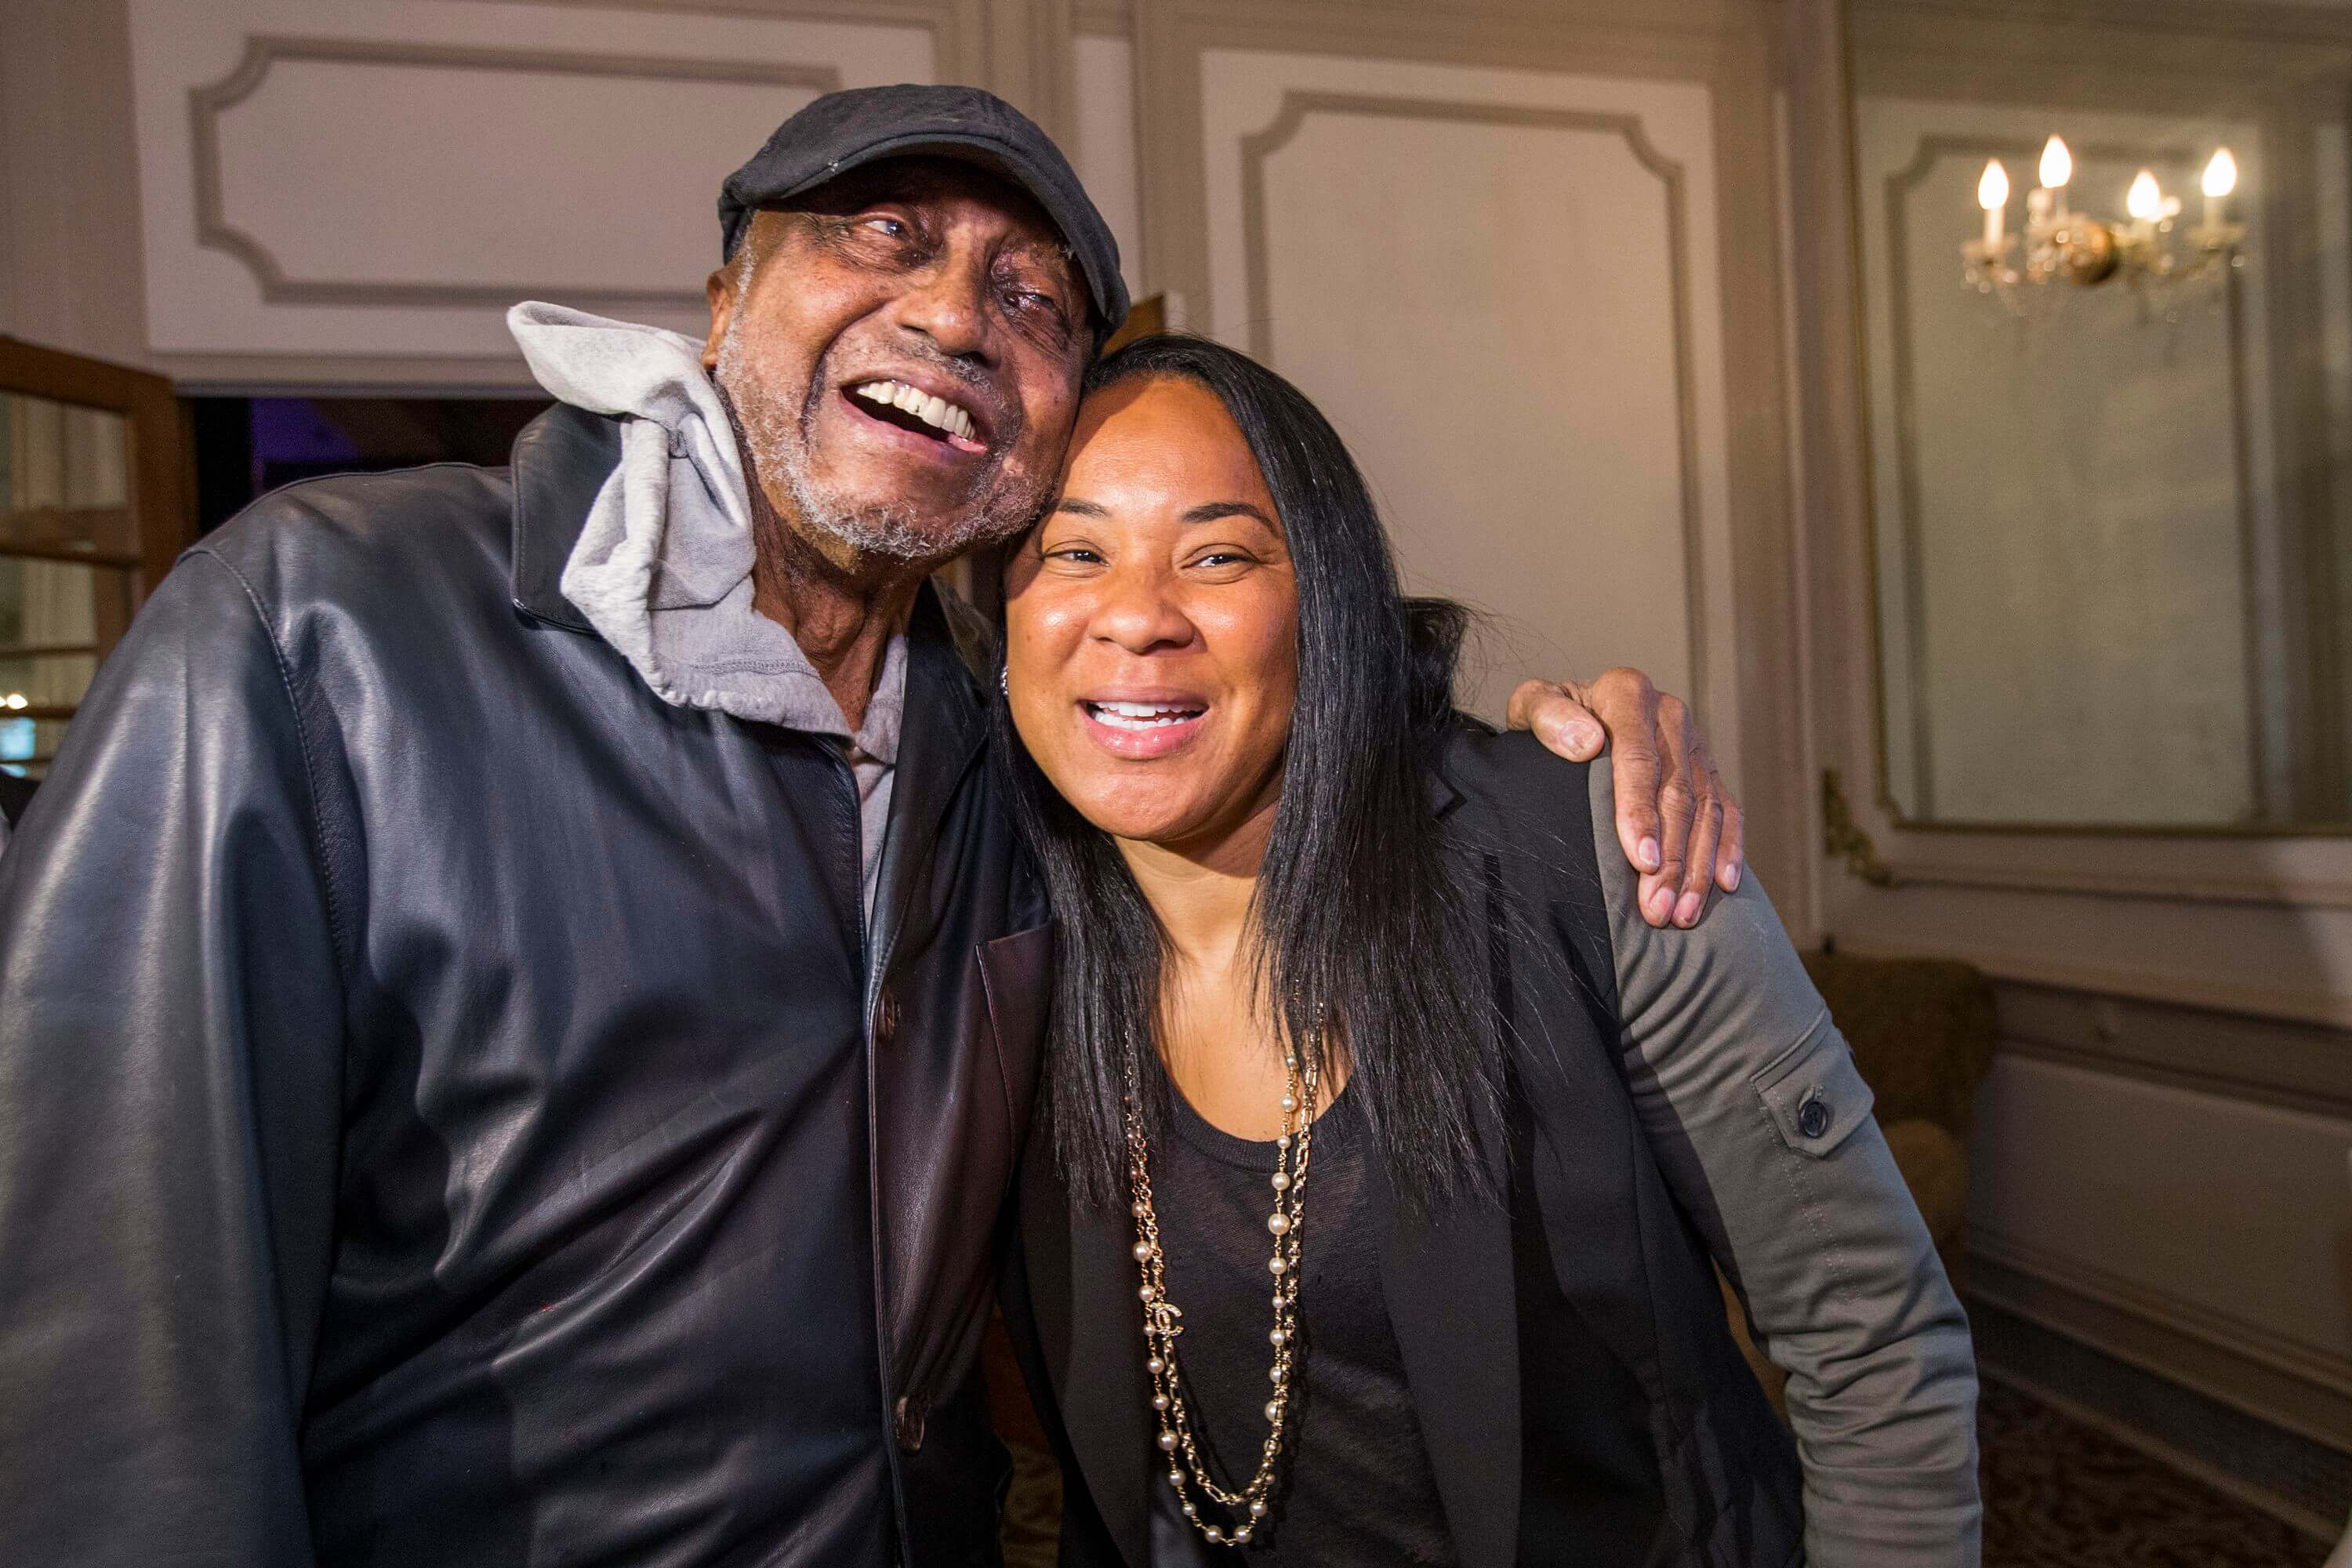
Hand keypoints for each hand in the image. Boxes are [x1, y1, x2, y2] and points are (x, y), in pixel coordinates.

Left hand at [1506, 670, 1742, 928]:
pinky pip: (1727, 811)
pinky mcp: (1709, 768)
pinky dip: (1728, 849)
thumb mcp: (1532, 706)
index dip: (1641, 812)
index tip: (1640, 860)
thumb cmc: (1550, 722)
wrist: (1577, 714)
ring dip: (1697, 867)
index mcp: (1628, 694)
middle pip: (1677, 794)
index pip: (1639, 760)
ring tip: (1681, 913)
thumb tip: (1585, 743)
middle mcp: (1670, 715)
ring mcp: (1695, 743)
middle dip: (1670, 858)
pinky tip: (1723, 885)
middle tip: (1656, 908)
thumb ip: (1547, 715)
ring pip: (1706, 810)